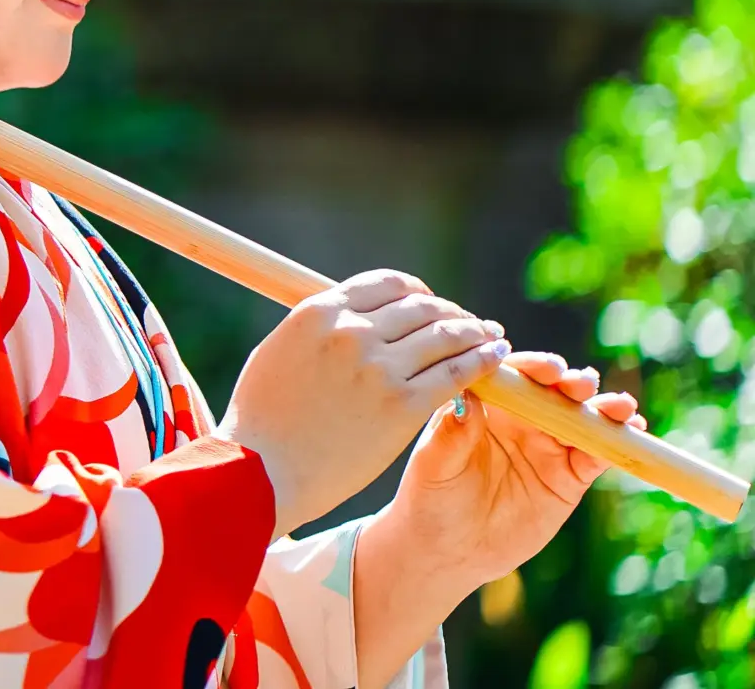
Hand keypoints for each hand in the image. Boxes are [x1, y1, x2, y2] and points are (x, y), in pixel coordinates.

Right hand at [217, 269, 508, 535]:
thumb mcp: (278, 352)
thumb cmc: (262, 419)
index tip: (430, 305)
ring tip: (491, 337)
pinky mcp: (402, 406)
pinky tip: (496, 359)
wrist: (261, 472)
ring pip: (446, 335)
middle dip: (451, 313)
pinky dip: (482, 361)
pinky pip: (456, 373)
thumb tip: (349, 320)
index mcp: (318, 313)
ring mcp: (379, 368)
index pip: (386, 284)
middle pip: (421, 307)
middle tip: (469, 323)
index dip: (418, 292)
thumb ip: (317, 331)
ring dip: (475, 332)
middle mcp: (352, 332)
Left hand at [379, 350, 641, 590]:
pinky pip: (595, 456)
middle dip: (571, 385)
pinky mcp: (567, 479)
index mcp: (485, 405)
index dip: (533, 368)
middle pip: (552, 393)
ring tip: (619, 407)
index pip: (513, 378)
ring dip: (603, 410)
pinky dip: (614, 444)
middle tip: (582, 384)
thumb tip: (466, 396)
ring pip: (580, 421)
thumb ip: (452, 432)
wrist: (447, 549)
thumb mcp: (435, 465)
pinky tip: (631, 431)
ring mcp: (546, 447)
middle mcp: (519, 419)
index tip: (549, 368)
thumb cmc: (430, 498)